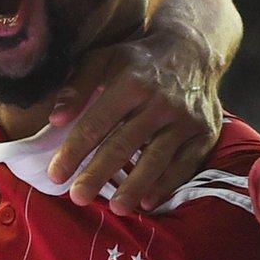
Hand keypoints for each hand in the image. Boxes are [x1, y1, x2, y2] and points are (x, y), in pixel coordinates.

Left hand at [48, 32, 220, 213]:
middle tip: (78, 198)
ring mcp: (185, 119)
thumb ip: (78, 86)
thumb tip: (55, 119)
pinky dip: (167, 185)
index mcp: (131, 82)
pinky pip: (185, 164)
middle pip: (124, 144)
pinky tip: (148, 202)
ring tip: (115, 209)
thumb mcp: (105, 58)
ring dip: (134, 186)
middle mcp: (160, 101)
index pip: (97, 122)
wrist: (193, 51)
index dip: (74, 151)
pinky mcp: (205, 133)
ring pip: (156, 158)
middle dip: (98, 174)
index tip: (56, 175)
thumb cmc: (139, 60)